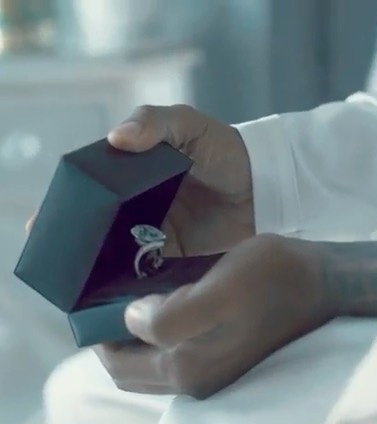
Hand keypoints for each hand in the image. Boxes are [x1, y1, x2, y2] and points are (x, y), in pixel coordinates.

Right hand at [27, 104, 253, 253]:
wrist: (264, 188)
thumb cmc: (226, 151)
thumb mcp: (190, 125)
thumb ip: (155, 123)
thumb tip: (116, 138)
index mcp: (138, 171)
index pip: (97, 185)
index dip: (74, 198)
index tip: (50, 215)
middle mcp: (141, 202)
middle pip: (102, 221)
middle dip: (80, 235)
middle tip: (56, 250)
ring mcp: (156, 230)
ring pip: (119, 247)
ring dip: (100, 259)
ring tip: (76, 273)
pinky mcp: (174, 254)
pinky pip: (146, 267)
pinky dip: (131, 275)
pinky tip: (113, 285)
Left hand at [95, 234, 332, 397]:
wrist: (321, 283)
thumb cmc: (271, 278)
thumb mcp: (220, 290)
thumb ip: (170, 316)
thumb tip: (130, 319)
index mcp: (187, 368)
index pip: (119, 364)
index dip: (100, 332)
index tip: (98, 296)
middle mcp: (195, 380)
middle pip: (133, 368)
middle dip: (115, 335)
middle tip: (116, 293)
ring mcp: (212, 371)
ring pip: (153, 360)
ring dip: (138, 332)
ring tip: (138, 292)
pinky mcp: (225, 356)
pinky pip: (175, 351)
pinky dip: (161, 331)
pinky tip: (167, 297)